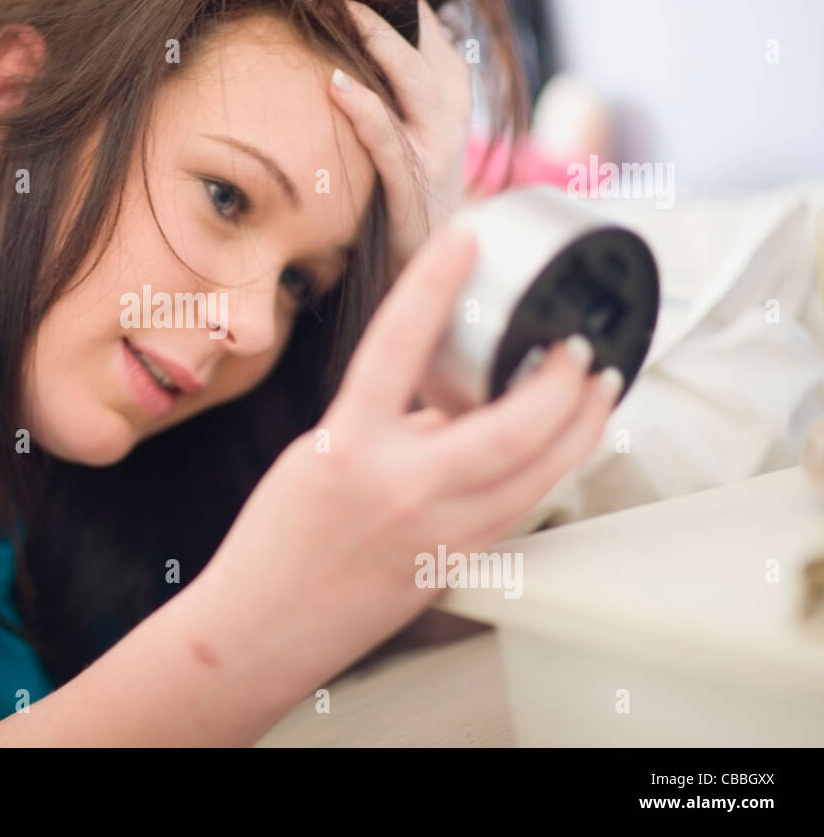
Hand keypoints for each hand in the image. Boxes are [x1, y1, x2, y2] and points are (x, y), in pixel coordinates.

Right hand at [200, 223, 619, 691]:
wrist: (265, 626)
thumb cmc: (279, 541)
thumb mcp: (321, 457)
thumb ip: (388, 424)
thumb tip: (451, 400)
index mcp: (348, 447)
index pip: (397, 345)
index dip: (433, 283)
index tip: (466, 239)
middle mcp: (399, 488)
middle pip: (509, 426)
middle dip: (559, 379)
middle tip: (577, 345)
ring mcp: (436, 532)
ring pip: (537, 473)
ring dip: (580, 425)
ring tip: (600, 387)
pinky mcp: (456, 564)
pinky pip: (521, 506)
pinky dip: (551, 467)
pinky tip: (564, 445)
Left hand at [289, 0, 472, 264]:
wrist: (430, 275)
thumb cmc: (405, 201)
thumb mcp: (403, 135)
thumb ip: (391, 92)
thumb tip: (360, 47)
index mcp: (446, 96)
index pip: (419, 24)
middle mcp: (449, 116)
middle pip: (417, 39)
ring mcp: (436, 152)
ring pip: (413, 81)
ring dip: (373, 39)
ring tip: (334, 5)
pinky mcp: (413, 190)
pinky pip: (390, 142)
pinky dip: (365, 110)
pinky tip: (335, 83)